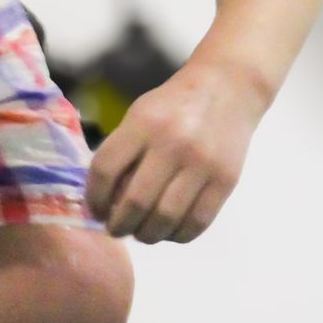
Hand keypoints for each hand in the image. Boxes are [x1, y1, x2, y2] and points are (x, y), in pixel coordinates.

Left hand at [87, 59, 266, 243]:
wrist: (228, 88)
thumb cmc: (174, 105)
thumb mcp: (140, 115)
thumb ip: (121, 151)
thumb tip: (102, 200)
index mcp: (143, 124)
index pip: (105, 170)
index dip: (94, 198)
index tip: (95, 211)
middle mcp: (172, 144)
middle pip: (136, 202)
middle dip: (119, 225)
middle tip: (116, 229)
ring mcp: (202, 164)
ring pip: (166, 219)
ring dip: (147, 235)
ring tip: (142, 232)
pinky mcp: (226, 180)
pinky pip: (197, 222)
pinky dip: (178, 235)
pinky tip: (169, 230)